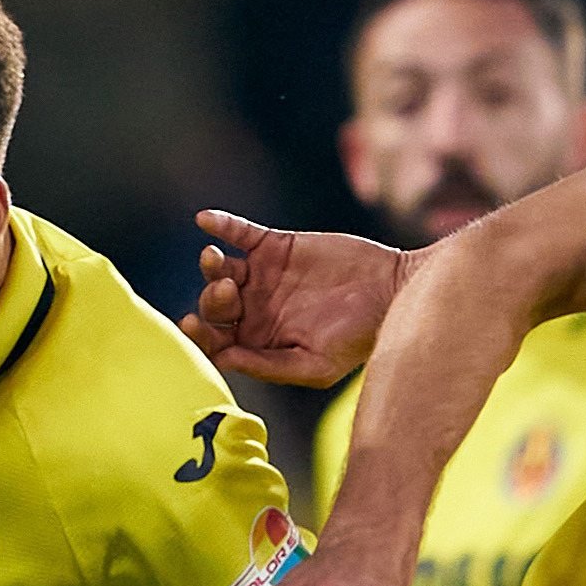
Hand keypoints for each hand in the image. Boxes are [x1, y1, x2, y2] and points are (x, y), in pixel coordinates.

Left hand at [182, 209, 405, 386]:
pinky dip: (221, 225)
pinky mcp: (274, 246)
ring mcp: (261, 276)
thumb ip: (269, 366)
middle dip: (212, 301)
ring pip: (220, 269)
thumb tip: (225, 360)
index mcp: (258, 341)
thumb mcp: (316, 365)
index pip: (216, 340)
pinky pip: (239, 233)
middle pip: (213, 306)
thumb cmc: (358, 338)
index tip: (192, 325)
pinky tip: (205, 219)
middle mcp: (254, 309)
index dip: (200, 335)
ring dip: (210, 264)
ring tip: (214, 258)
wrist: (392, 292)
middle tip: (229, 292)